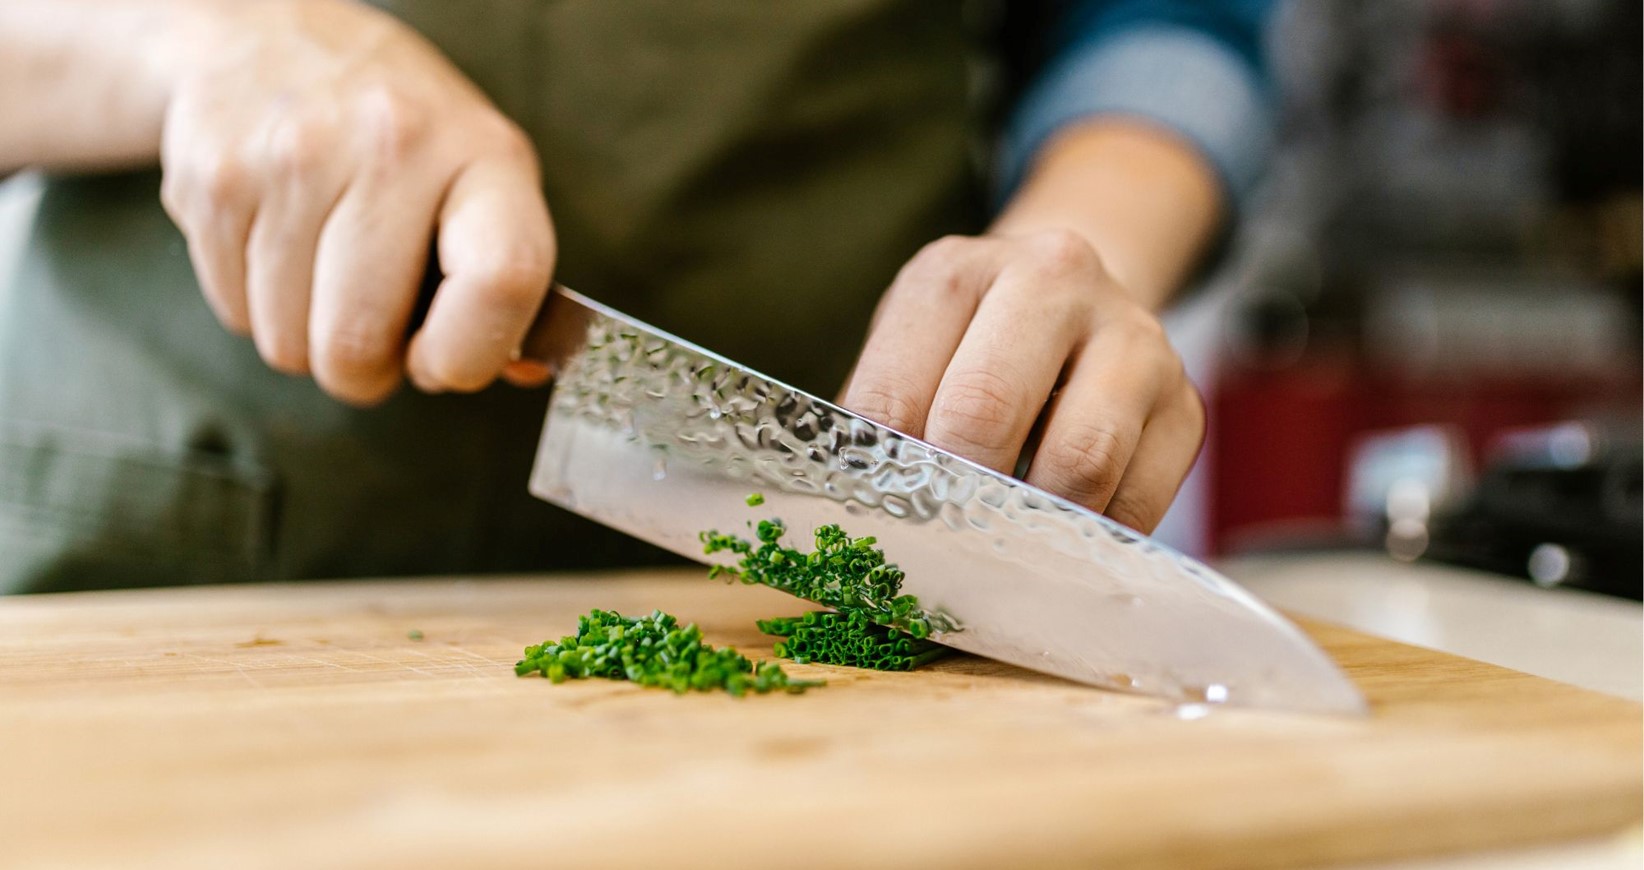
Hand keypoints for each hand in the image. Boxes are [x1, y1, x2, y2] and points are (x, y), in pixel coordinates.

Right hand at [159, 0, 554, 403]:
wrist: (269, 36)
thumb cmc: (403, 136)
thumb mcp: (482, 178)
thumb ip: (503, 280)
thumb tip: (515, 373)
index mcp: (483, 154)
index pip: (500, 278)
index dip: (469, 352)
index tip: (446, 361)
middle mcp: (389, 144)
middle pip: (358, 341)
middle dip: (366, 369)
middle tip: (374, 331)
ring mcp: (291, 158)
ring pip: (288, 342)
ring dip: (308, 338)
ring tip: (327, 273)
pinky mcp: (212, 178)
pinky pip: (235, 313)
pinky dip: (259, 306)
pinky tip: (281, 245)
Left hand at [841, 230, 1203, 533]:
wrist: (1078, 306)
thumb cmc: (970, 350)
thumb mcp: (912, 356)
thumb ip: (883, 424)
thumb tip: (861, 520)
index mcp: (955, 272)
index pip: (894, 393)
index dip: (881, 475)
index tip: (881, 521)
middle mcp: (1051, 279)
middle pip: (985, 413)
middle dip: (954, 494)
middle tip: (940, 540)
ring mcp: (1131, 336)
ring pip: (1079, 461)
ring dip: (1031, 524)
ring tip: (1003, 542)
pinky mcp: (1185, 402)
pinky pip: (1136, 501)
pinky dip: (1091, 537)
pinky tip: (1061, 533)